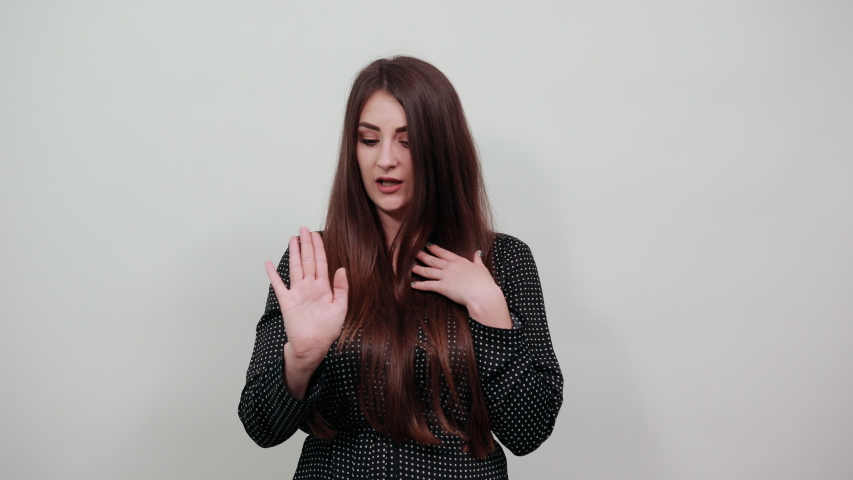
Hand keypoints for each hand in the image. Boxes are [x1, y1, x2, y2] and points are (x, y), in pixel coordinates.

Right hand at [265, 227, 347, 366]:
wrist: (313, 346)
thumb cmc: (328, 330)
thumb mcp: (341, 308)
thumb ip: (341, 288)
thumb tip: (341, 268)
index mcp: (324, 287)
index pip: (321, 262)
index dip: (319, 247)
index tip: (317, 234)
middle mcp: (310, 287)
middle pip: (308, 260)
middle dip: (306, 244)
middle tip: (304, 229)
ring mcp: (297, 293)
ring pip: (296, 267)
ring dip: (294, 253)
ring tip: (292, 239)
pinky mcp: (287, 301)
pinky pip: (278, 285)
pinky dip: (273, 275)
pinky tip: (269, 264)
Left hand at [410, 243, 511, 328]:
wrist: (482, 294)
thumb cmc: (484, 283)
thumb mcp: (482, 268)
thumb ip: (477, 260)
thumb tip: (478, 252)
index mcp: (460, 261)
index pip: (445, 253)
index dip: (435, 249)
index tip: (428, 245)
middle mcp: (451, 267)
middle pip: (433, 260)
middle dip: (423, 256)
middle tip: (415, 252)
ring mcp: (446, 276)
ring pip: (428, 271)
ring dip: (419, 269)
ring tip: (411, 267)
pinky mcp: (442, 287)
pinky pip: (428, 285)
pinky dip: (420, 285)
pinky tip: (413, 284)